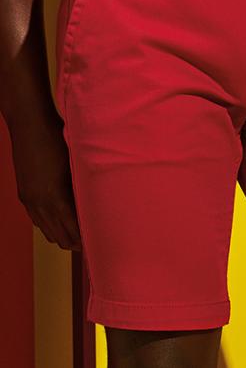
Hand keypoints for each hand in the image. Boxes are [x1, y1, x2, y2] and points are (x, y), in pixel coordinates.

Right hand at [7, 110, 81, 250]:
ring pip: (46, 230)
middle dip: (75, 242)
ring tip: (78, 237)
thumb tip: (94, 205)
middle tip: (92, 244)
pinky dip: (49, 226)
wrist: (30, 124)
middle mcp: (39, 202)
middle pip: (59, 235)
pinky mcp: (23, 194)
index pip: (72, 228)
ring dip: (61, 235)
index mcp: (55, 196)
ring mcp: (29, 199)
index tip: (98, 242)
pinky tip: (60, 224)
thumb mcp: (76, 164)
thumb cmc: (59, 140)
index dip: (85, 237)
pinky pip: (37, 220)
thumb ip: (82, 188)